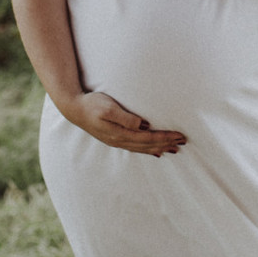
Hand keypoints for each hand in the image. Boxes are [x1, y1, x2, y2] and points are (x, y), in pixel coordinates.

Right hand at [65, 91, 186, 156]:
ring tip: (174, 149)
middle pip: (148, 145)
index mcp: (120, 134)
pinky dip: (148, 150)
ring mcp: (117, 141)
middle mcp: (120, 141)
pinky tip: (155, 152)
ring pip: (143, 148)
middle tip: (183, 141)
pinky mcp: (115, 138)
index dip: (165, 137)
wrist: (74, 108)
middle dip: (166, 143)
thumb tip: (141, 124)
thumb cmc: (92, 104)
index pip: (148, 138)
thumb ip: (125, 117)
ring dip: (159, 148)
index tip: (179, 135)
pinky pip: (136, 147)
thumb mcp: (108, 107)